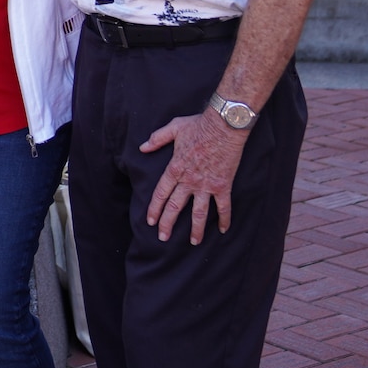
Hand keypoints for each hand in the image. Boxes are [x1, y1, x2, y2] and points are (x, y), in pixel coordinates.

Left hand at [140, 110, 248, 243]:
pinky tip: (224, 230)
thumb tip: (142, 147)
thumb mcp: (173, 128)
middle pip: (175, 207)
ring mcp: (206, 185)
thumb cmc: (199, 125)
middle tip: (163, 238)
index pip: (160, 194)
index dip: (154, 209)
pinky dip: (224, 219)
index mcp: (175, 168)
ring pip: (199, 213)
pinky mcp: (223, 185)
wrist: (224, 125)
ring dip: (196, 229)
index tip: (150, 221)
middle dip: (167, 224)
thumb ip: (157, 139)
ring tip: (194, 242)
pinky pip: (223, 206)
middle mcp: (188, 180)